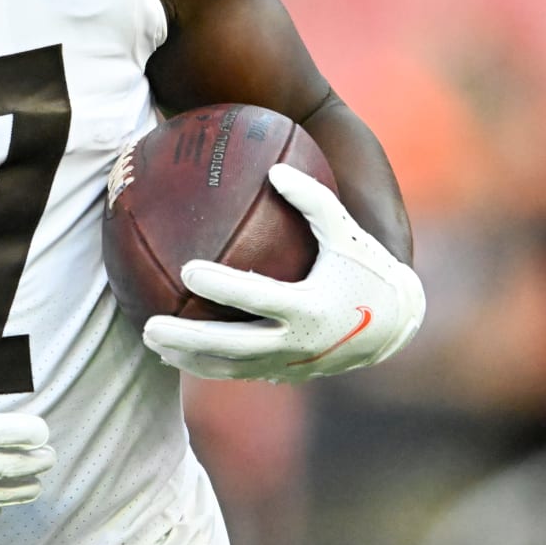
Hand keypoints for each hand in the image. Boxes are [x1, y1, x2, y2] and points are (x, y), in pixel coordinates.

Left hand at [142, 165, 424, 382]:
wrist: (395, 325)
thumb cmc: (367, 269)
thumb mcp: (347, 232)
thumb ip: (314, 201)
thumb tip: (275, 169)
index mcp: (311, 306)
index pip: (258, 298)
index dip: (222, 287)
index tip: (187, 270)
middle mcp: (299, 342)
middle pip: (232, 346)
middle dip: (189, 339)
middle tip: (149, 327)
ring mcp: (291, 364)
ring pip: (231, 369)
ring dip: (190, 359)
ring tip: (152, 343)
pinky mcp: (288, 375)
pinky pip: (240, 373)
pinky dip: (208, 367)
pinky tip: (177, 354)